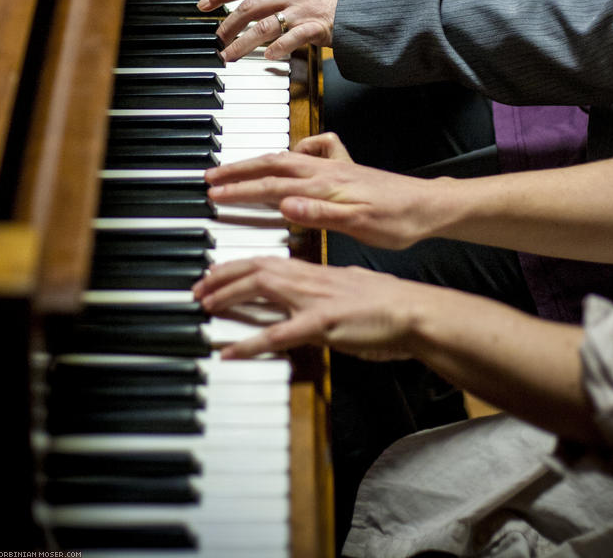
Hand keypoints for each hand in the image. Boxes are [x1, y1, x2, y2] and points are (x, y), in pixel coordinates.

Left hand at [192, 257, 419, 360]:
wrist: (414, 311)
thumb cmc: (388, 303)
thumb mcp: (351, 287)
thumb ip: (327, 288)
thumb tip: (315, 293)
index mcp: (316, 272)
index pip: (268, 260)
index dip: (238, 265)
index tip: (215, 272)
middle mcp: (311, 279)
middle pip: (257, 268)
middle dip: (223, 277)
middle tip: (199, 289)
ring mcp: (315, 300)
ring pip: (262, 289)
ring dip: (229, 297)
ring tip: (205, 307)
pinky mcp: (322, 324)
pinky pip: (279, 334)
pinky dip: (250, 343)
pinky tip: (230, 352)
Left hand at [197, 0, 343, 59]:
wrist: (365, 2)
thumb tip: (257, 5)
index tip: (204, 3)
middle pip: (249, 7)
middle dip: (228, 24)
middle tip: (216, 39)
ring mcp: (303, 10)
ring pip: (264, 25)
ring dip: (243, 43)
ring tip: (231, 55)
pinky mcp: (317, 26)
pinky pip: (294, 37)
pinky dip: (280, 46)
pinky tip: (269, 56)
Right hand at [204, 133, 441, 247]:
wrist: (429, 207)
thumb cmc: (398, 220)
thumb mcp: (359, 225)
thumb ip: (320, 214)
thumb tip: (285, 205)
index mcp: (325, 186)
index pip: (272, 186)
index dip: (241, 189)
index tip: (214, 193)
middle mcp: (327, 170)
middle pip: (272, 164)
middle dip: (238, 170)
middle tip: (211, 175)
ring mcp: (336, 167)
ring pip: (287, 157)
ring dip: (258, 162)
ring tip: (236, 168)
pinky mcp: (346, 169)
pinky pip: (312, 152)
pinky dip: (296, 151)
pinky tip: (294, 156)